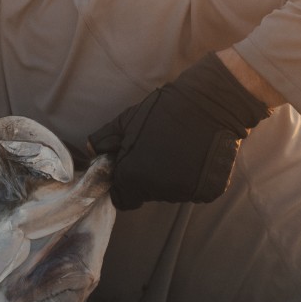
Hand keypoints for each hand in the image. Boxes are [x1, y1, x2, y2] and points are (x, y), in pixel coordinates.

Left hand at [88, 51, 271, 209]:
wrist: (210, 102)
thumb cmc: (163, 109)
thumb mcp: (126, 120)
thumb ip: (104, 140)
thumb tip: (91, 152)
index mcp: (134, 177)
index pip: (122, 199)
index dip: (123, 186)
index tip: (130, 169)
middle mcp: (159, 191)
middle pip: (146, 194)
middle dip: (146, 178)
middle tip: (155, 152)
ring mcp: (185, 193)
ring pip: (169, 192)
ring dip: (169, 178)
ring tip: (176, 150)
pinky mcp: (207, 192)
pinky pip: (191, 190)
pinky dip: (191, 178)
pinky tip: (193, 156)